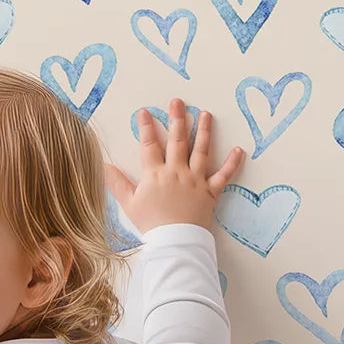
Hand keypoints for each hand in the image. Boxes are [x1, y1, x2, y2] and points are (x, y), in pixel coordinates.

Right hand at [104, 98, 245, 233]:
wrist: (174, 241)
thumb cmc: (150, 224)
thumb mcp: (129, 204)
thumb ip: (117, 183)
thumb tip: (104, 166)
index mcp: (155, 174)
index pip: (149, 145)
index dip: (146, 127)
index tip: (145, 112)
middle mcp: (177, 172)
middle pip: (177, 141)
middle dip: (177, 119)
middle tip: (178, 101)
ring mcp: (195, 180)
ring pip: (201, 151)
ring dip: (204, 131)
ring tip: (205, 114)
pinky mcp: (210, 192)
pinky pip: (224, 176)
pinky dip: (233, 163)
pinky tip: (239, 150)